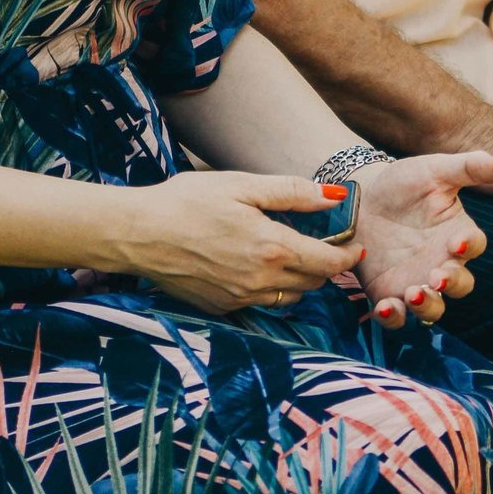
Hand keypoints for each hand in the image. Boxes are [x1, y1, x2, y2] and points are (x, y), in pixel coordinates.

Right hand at [112, 171, 361, 315]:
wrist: (137, 234)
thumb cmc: (187, 201)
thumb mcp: (242, 185)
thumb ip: (291, 193)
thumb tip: (333, 197)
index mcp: (271, 248)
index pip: (327, 263)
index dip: (347, 257)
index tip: (355, 248)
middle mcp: (260, 281)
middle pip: (312, 285)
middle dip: (325, 268)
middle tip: (325, 247)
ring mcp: (239, 299)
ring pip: (289, 299)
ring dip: (300, 282)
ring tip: (293, 257)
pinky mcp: (221, 308)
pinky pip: (260, 305)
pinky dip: (271, 291)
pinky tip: (258, 268)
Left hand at [348, 151, 492, 326]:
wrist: (359, 200)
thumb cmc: (403, 184)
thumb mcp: (434, 170)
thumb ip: (469, 167)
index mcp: (457, 233)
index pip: (474, 245)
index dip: (469, 247)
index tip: (455, 243)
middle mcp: (441, 262)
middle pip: (461, 285)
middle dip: (452, 284)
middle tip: (437, 276)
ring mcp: (417, 281)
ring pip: (434, 307)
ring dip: (427, 305)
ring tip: (413, 294)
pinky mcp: (388, 294)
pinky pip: (397, 316)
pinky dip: (394, 318)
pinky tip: (385, 308)